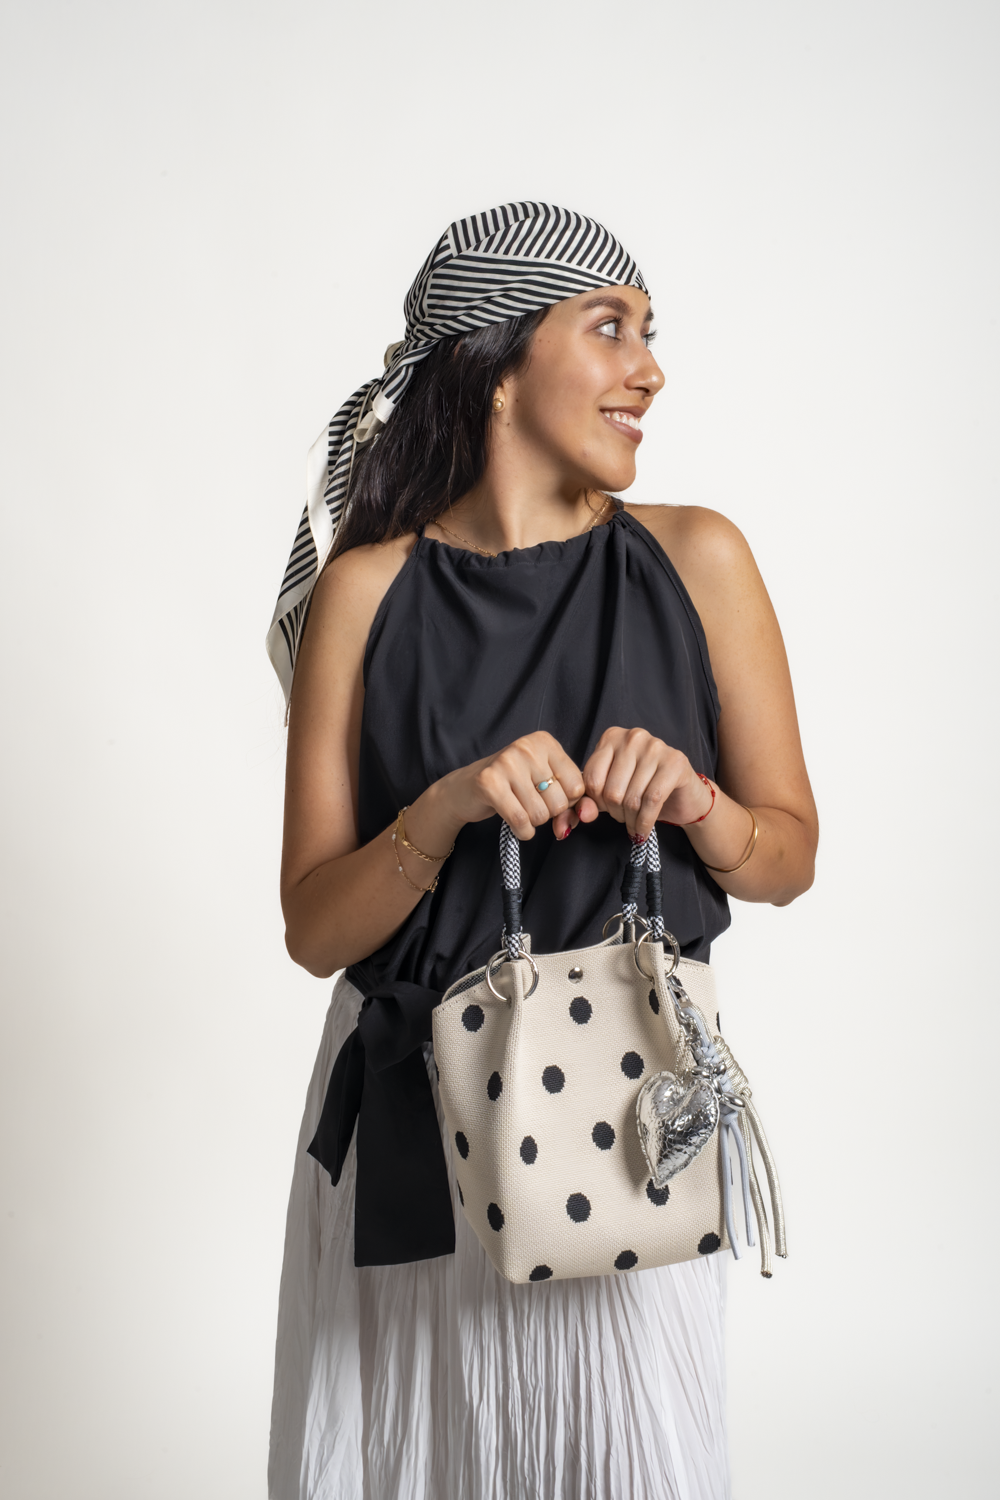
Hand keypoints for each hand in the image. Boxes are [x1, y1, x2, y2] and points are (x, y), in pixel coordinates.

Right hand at [428, 731, 586, 841]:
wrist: (465, 789)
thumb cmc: (512, 786)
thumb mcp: (545, 781)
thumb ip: (571, 798)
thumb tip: (586, 815)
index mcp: (545, 742)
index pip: (577, 786)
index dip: (567, 802)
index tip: (550, 799)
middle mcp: (527, 747)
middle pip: (559, 802)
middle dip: (548, 814)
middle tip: (531, 805)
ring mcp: (506, 763)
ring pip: (540, 814)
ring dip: (533, 823)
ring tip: (520, 810)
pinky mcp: (489, 783)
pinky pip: (520, 820)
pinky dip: (522, 831)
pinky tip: (515, 824)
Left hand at [551, 727, 712, 841]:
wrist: (683, 796)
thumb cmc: (642, 791)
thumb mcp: (609, 795)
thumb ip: (587, 804)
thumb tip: (572, 820)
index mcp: (611, 738)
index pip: (591, 779)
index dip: (597, 803)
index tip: (607, 809)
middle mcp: (633, 736)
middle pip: (610, 790)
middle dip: (615, 813)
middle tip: (624, 817)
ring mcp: (656, 746)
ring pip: (631, 797)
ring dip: (630, 820)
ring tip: (634, 823)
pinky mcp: (675, 763)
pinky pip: (652, 801)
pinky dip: (644, 822)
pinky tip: (642, 829)